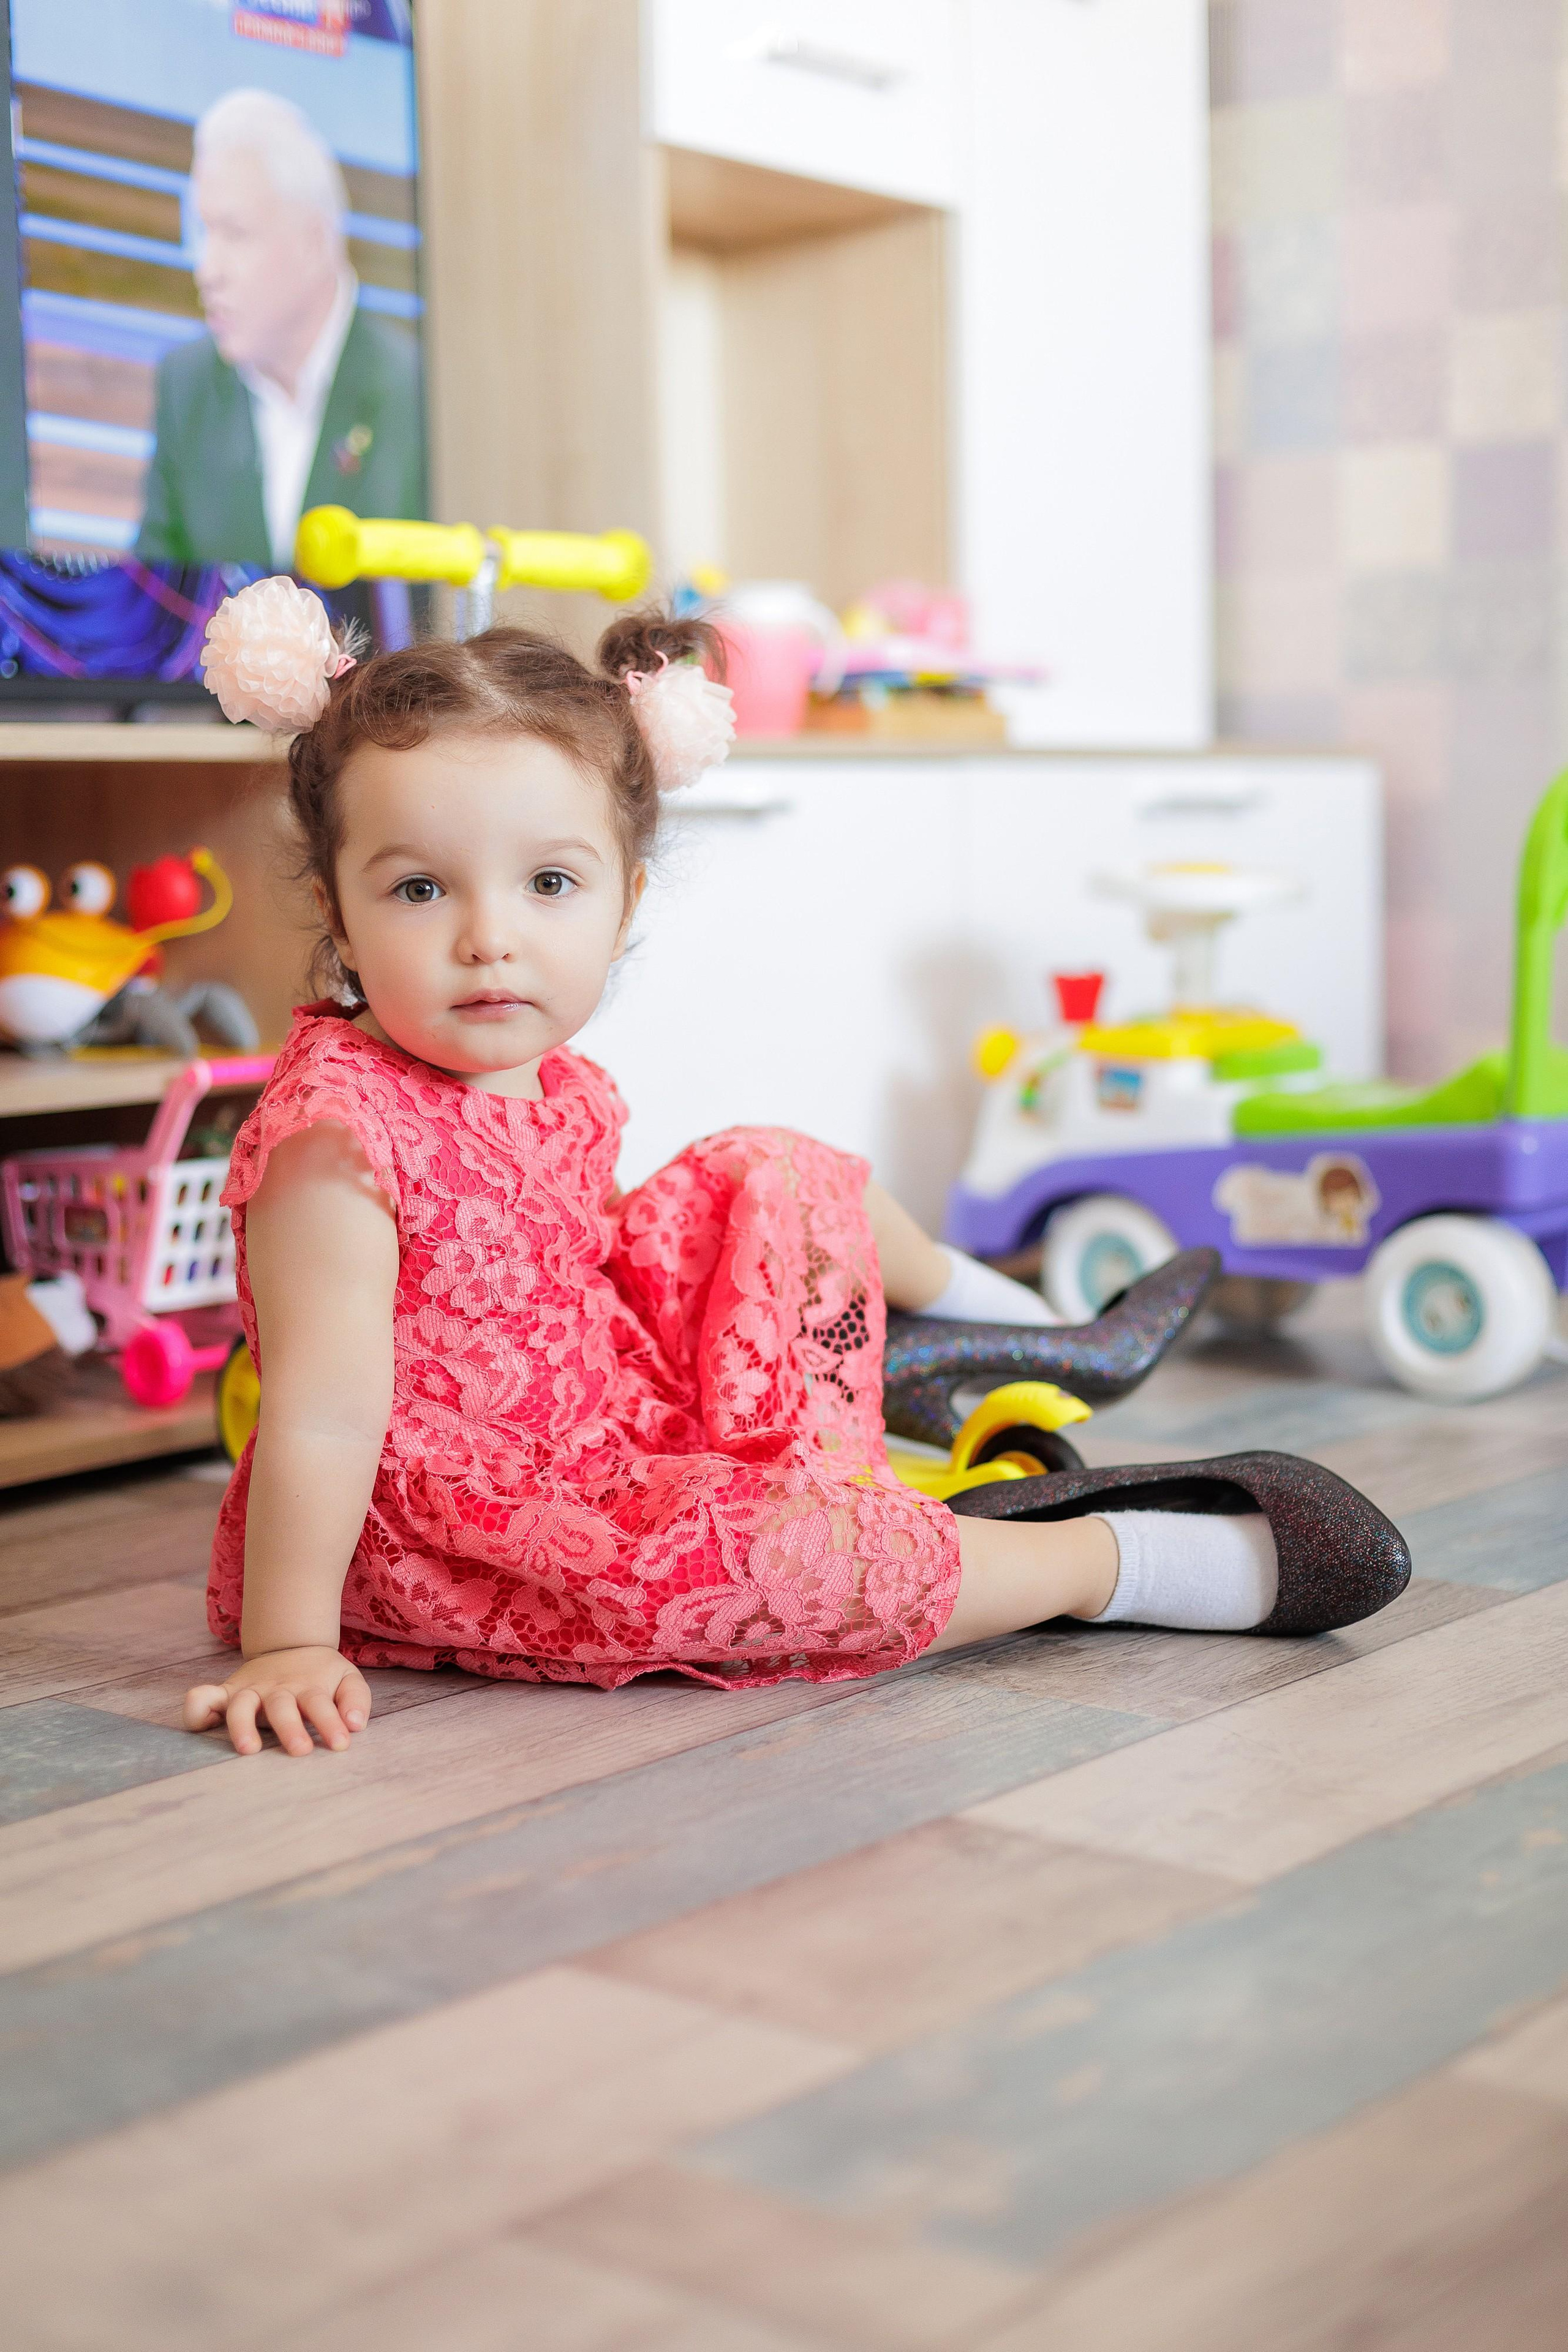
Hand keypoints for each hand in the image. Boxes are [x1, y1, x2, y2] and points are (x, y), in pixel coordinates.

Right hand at [183, 1647, 371, 1756]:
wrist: (292, 1646)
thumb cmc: (322, 1676)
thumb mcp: (347, 1680)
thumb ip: (355, 1700)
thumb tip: (355, 1724)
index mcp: (308, 1687)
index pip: (320, 1704)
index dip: (330, 1724)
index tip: (341, 1744)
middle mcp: (276, 1689)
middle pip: (281, 1707)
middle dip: (289, 1729)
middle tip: (300, 1751)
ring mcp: (249, 1691)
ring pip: (240, 1705)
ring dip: (242, 1726)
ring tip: (248, 1749)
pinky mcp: (226, 1694)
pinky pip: (203, 1698)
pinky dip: (196, 1709)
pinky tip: (199, 1725)